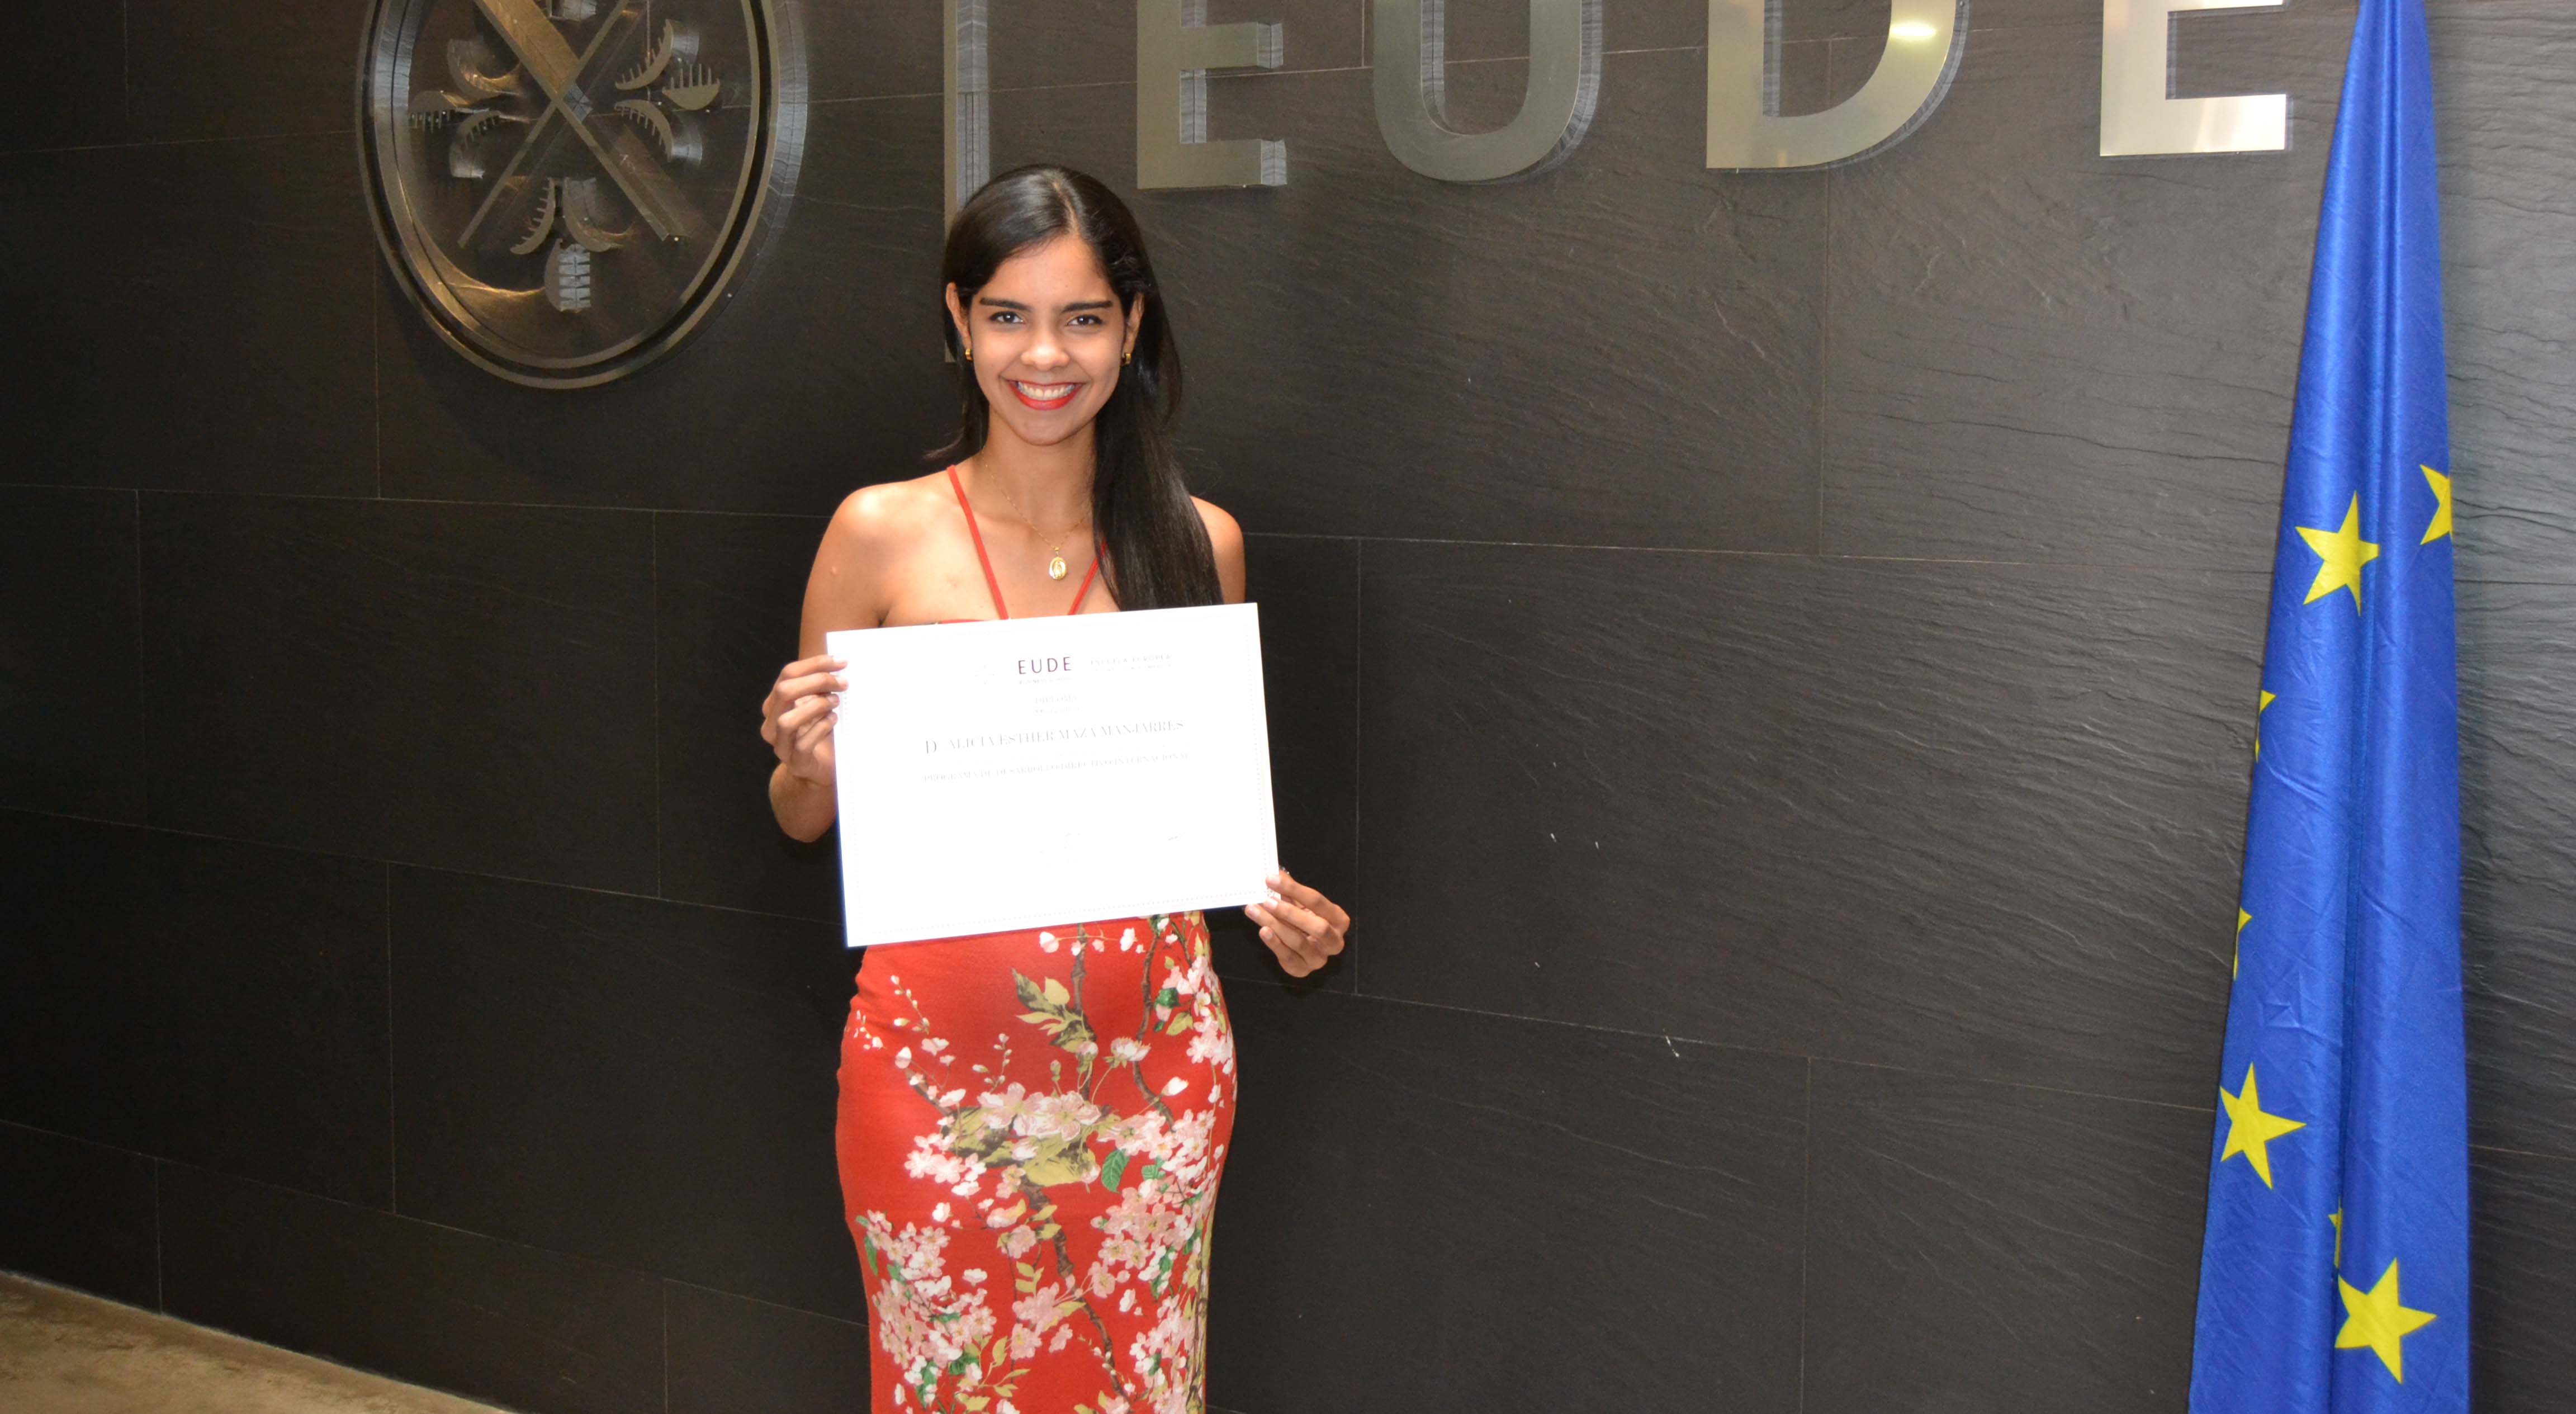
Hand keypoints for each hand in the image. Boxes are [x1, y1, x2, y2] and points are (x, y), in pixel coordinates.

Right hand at [760, 653, 843, 787]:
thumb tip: (838, 664)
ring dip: (816, 707)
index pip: (787, 674)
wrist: (818, 770)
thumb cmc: (819, 733)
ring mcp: (781, 745)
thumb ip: (819, 688)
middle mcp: (772, 723)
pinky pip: (803, 745)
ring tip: (835, 703)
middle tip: (842, 683)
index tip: (840, 662)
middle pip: (784, 692)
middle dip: (816, 682)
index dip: (814, 664)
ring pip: (788, 721)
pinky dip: (820, 729)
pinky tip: (833, 721)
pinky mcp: (795, 763)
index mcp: (775, 704)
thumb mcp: (817, 706)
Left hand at [1245, 869, 1348, 977]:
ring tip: (1254, 910)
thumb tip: (1274, 873)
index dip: (1294, 889)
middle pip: (1317, 927)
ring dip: (1275, 925)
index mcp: (1339, 920)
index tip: (1271, 879)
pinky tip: (1262, 930)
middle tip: (1267, 900)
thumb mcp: (1301, 904)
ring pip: (1299, 942)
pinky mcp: (1303, 970)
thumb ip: (1291, 890)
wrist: (1306, 948)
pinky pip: (1288, 957)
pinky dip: (1274, 943)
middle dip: (1289, 913)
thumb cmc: (1305, 921)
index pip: (1317, 902)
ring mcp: (1320, 959)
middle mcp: (1334, 942)